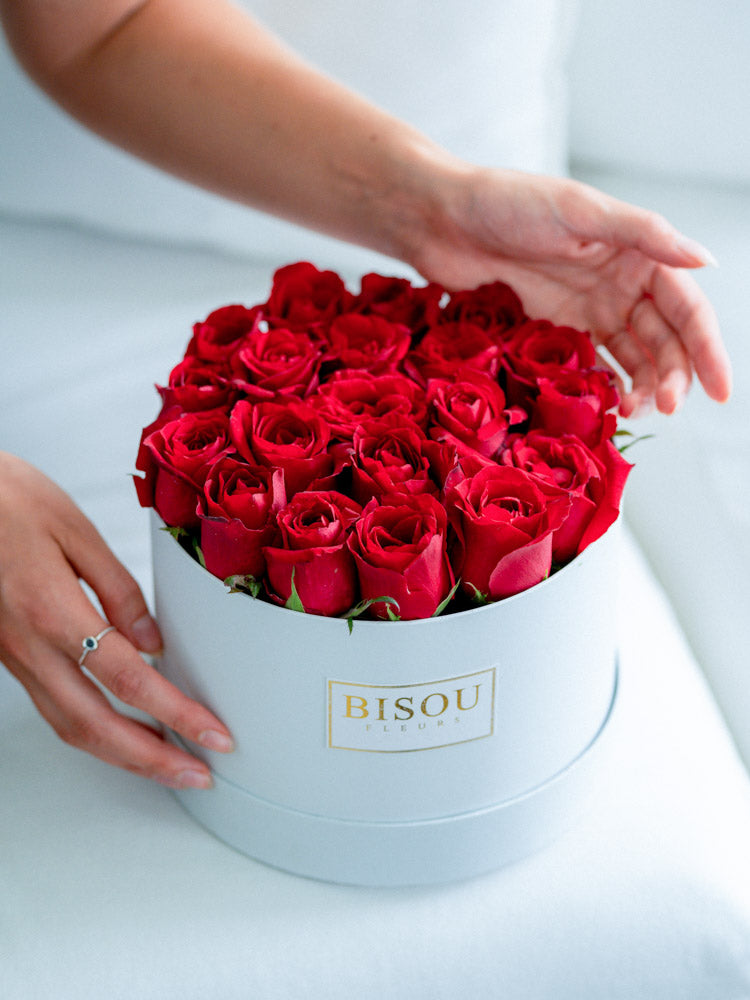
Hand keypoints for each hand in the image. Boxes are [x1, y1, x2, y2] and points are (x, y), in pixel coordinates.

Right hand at [0, 452, 233, 786]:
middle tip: (198, 775)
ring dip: (121, 754)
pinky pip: (52, 708)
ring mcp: (11, 656)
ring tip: (167, 762)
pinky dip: (92, 731)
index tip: (214, 734)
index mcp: (51, 610)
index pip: (128, 679)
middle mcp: (27, 646)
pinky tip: (119, 729)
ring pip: (67, 726)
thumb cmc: (7, 499)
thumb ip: (117, 588)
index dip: (176, 713)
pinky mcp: (5, 655)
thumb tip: (153, 640)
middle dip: (151, 760)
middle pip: (94, 725)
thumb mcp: (73, 530)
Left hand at [410, 167, 731, 416]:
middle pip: (664, 338)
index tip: (723, 391)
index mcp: (635, 250)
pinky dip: (606, 383)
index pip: (686, 307)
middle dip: (674, 375)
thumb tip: (706, 261)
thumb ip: (641, 234)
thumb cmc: (506, 201)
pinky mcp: (554, 327)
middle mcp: (618, 280)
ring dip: (644, 385)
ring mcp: (586, 306)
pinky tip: (608, 405)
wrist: (441, 219)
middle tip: (669, 410)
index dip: (707, 349)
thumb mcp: (578, 210)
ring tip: (636, 412)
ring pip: (632, 355)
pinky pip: (592, 361)